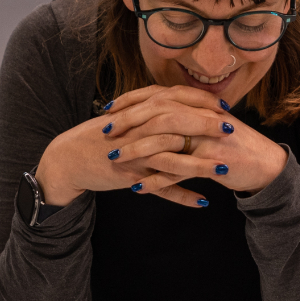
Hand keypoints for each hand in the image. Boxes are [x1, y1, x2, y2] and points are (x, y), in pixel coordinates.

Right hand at [34, 85, 232, 206]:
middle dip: (206, 126)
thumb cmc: (102, 136)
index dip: (201, 101)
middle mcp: (137, 130)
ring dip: (200, 164)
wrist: (69, 158)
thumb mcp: (128, 116)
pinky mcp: (131, 177)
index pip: (175, 99)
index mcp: (139, 111)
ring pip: (171, 158)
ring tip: (224, 168)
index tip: (224, 105)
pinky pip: (160, 189)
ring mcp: (135, 155)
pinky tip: (203, 202)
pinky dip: (182, 196)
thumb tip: (181, 100)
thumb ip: (153, 108)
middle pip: (176, 123)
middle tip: (231, 129)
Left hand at [102, 85, 287, 206]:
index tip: (109, 108)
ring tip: (116, 160)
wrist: (266, 164)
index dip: (131, 100)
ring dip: (136, 150)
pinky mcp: (213, 161)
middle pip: (157, 112)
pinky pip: (179, 170)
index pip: (158, 94)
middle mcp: (202, 115)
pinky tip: (139, 187)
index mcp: (198, 104)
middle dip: (128, 122)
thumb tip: (155, 111)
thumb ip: (185, 115)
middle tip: (105, 132)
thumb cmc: (234, 146)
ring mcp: (208, 138)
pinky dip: (157, 179)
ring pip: (164, 140)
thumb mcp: (209, 123)